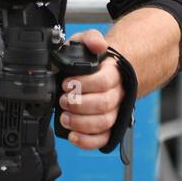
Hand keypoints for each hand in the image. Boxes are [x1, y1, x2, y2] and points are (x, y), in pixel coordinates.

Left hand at [57, 30, 124, 150]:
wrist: (106, 71)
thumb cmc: (94, 59)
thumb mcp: (88, 41)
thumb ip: (91, 38)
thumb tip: (98, 44)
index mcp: (113, 73)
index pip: (104, 81)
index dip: (84, 84)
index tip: (66, 83)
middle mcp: (117, 93)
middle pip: (104, 104)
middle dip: (79, 104)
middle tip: (64, 100)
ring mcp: (114, 110)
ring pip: (104, 122)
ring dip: (81, 122)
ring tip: (64, 117)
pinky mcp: (108, 125)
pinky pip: (103, 138)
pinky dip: (88, 141)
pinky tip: (73, 136)